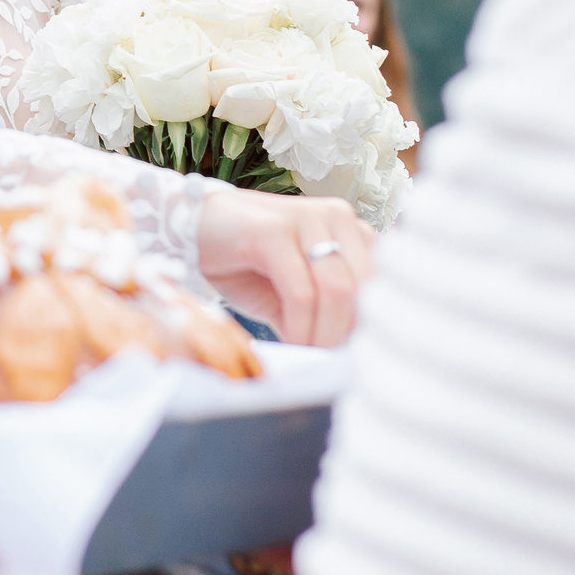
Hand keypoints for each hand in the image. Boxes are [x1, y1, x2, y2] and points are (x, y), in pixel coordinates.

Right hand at [195, 188, 373, 346]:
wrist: (192, 229)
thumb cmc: (246, 263)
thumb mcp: (296, 292)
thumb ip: (326, 311)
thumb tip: (351, 351)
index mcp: (351, 229)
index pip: (382, 284)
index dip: (367, 324)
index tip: (346, 352)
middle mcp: (337, 217)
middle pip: (363, 289)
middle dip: (344, 333)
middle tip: (323, 357)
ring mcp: (306, 217)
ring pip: (336, 290)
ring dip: (322, 333)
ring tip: (305, 350)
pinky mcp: (274, 229)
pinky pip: (300, 290)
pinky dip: (299, 324)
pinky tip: (288, 338)